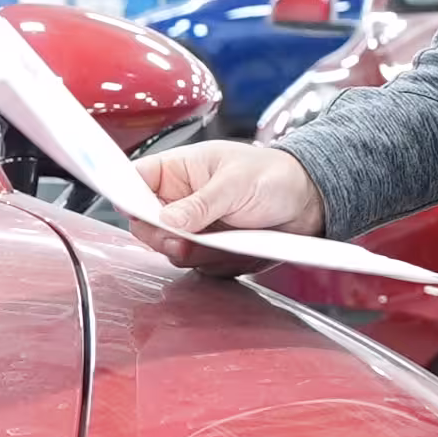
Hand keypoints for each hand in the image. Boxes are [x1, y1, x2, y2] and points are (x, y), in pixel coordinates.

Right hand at [122, 141, 324, 274]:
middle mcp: (180, 200)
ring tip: (223, 241)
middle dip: (163, 237)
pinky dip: (217, 263)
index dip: (127, 198)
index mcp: (179, 170)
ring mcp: (194, 228)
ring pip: (172, 251)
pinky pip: (199, 266)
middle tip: (183, 240)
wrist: (310, 201)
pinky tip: (238, 249)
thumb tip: (166, 220)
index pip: (134, 181)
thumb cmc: (274, 175)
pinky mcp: (211, 250)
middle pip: (146, 226)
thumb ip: (199, 203)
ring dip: (195, 253)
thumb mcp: (235, 184)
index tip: (139, 214)